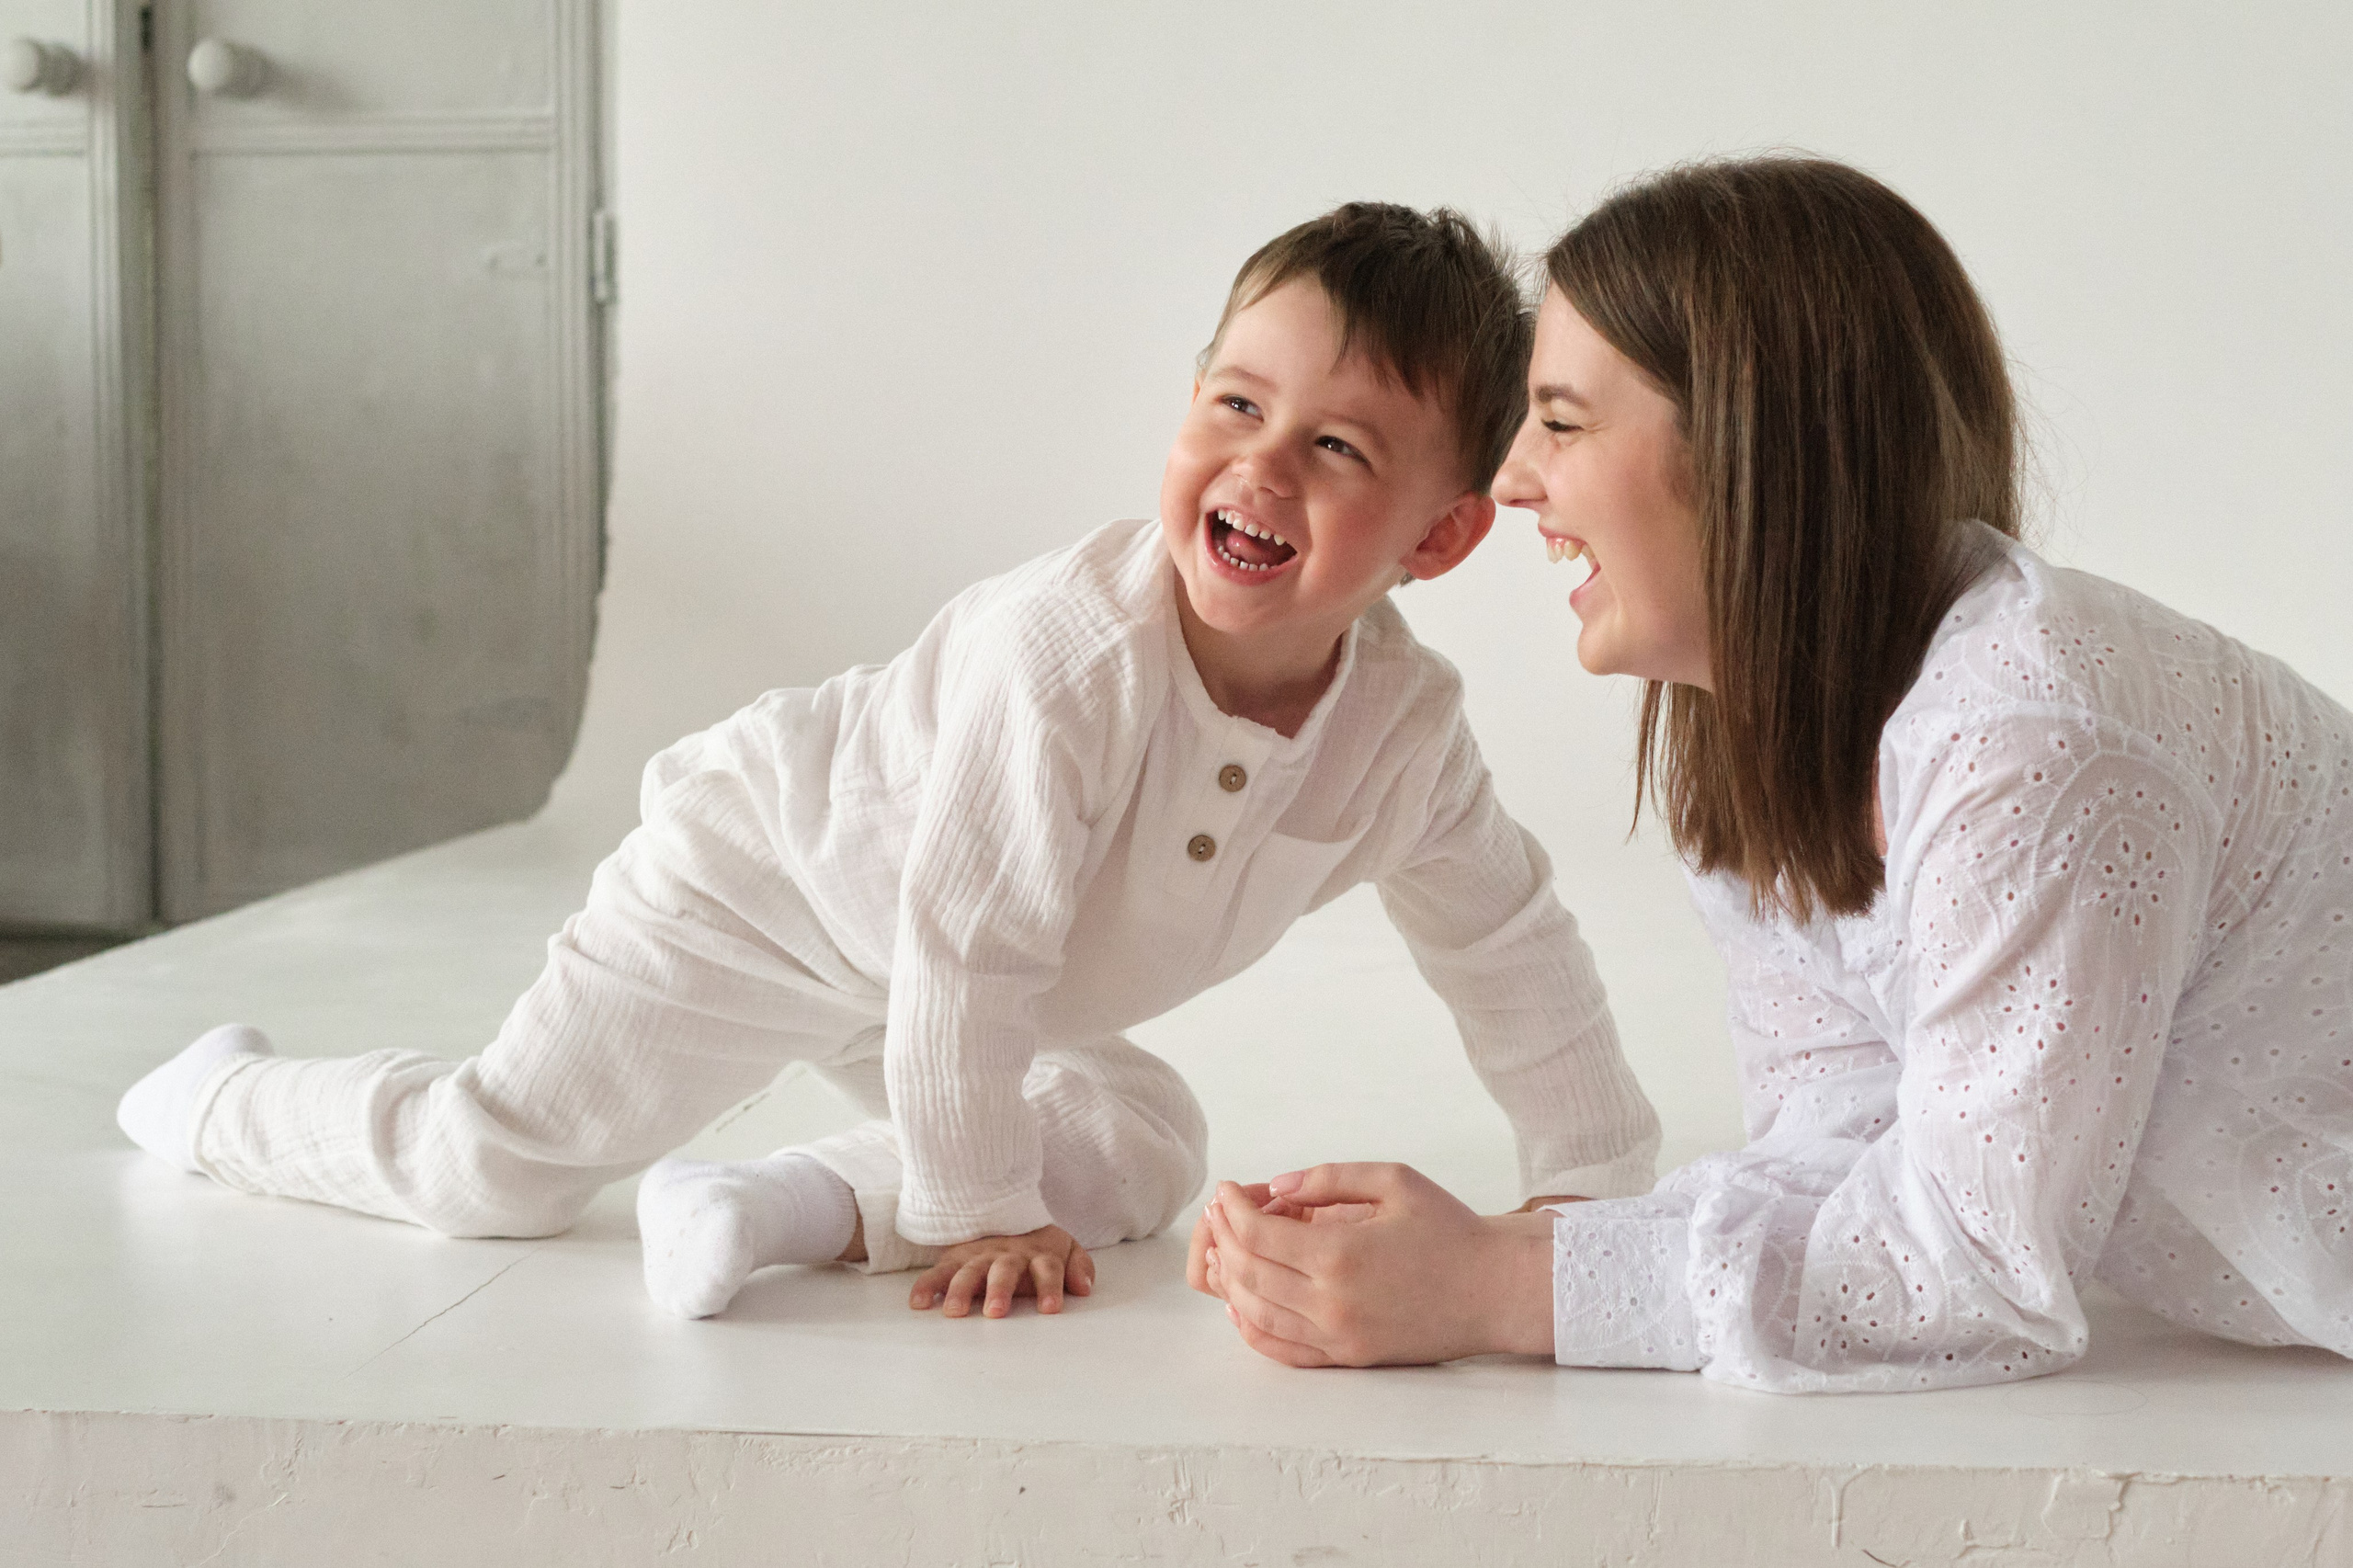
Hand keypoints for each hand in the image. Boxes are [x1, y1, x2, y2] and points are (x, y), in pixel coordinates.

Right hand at [909, 1224, 1094, 1318]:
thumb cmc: (1037, 1245)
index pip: (1048, 1268)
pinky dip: (926, 1285)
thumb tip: (1084, 1288)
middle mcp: (1007, 1255)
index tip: (1051, 1308)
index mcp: (1037, 1254)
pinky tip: (919, 1303)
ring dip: (961, 1291)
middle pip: (1004, 1270)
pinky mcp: (954, 1259)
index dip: (1050, 1287)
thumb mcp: (1065, 1248)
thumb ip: (1079, 1267)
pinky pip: (938, 1272)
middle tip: (996, 1312)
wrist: (1004, 1213)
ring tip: (955, 1312)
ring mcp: (978, 1257)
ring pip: (968, 1272)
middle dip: (999, 1290)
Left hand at [1204, 1165, 1554, 1366]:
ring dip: (1230, 1280)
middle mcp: (1331, 1302)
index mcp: (1340, 1255)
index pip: (1256, 1235)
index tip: (1226, 1190)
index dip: (1231, 1210)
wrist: (1496, 1289)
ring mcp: (1339, 1337)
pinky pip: (1283, 1350)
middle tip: (1220, 1214)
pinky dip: (1251, 1329)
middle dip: (1224, 1238)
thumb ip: (1328, 1179)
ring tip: (1225, 1249)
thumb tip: (1276, 1187)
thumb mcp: (1394, 1181)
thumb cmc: (1450, 1229)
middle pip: (1247, 1273)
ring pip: (1256, 1314)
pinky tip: (1240, 1305)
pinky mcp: (1349, 1358)